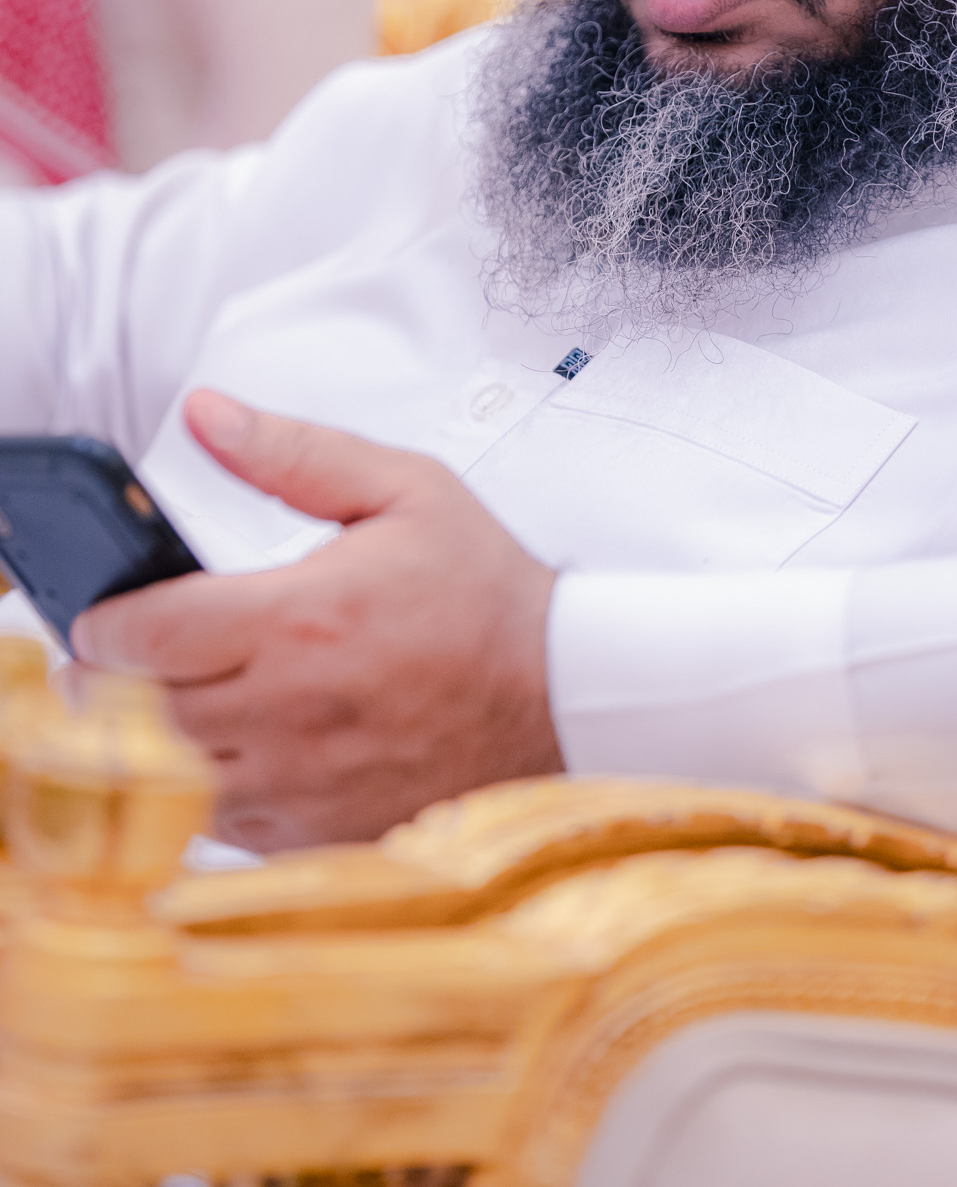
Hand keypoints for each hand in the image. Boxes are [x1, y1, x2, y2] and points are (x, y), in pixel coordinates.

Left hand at [70, 390, 561, 851]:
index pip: (145, 633)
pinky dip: (212, 786)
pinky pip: (222, 824)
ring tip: (186, 693)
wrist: (559, 693)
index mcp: (302, 619)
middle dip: (117, 676)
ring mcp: (302, 784)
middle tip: (136, 649)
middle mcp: (292, 711)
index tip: (109, 610)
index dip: (106, 620)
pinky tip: (243, 744)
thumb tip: (208, 414)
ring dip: (159, 736)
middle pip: (137, 709)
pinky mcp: (319, 833)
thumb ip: (293, 451)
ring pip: (169, 776)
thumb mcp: (402, 489)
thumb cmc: (484, 594)